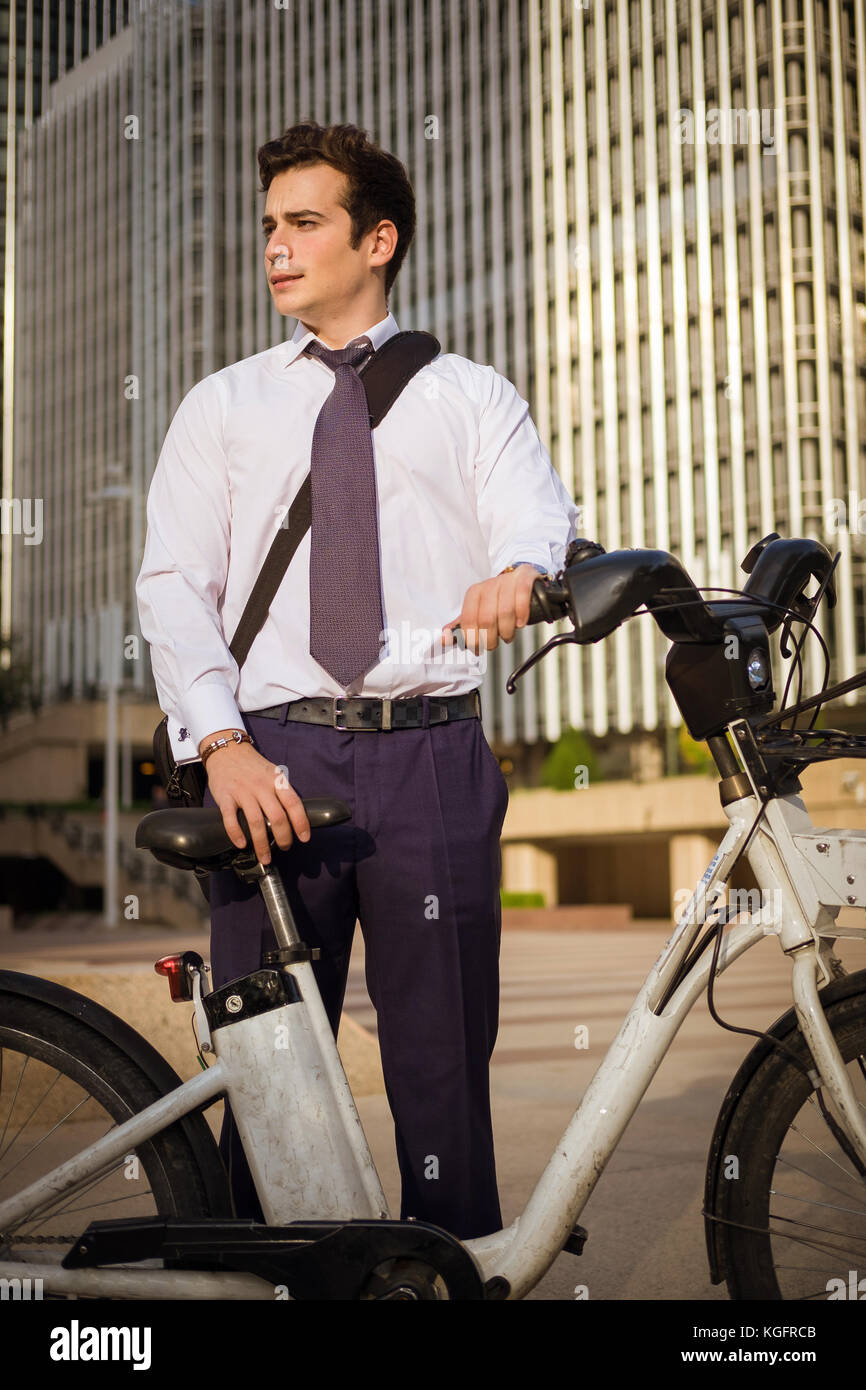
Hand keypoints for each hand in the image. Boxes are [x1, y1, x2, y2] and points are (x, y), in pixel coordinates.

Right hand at [201, 735, 310, 865]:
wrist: (226, 750)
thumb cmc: (252, 766)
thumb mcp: (272, 773)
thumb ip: (282, 791)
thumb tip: (294, 817)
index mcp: (276, 780)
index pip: (293, 803)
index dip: (301, 822)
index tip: (304, 838)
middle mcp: (261, 786)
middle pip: (277, 817)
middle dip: (283, 838)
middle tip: (284, 848)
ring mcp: (243, 791)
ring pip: (255, 822)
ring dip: (261, 844)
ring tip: (265, 856)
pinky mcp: (225, 796)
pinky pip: (231, 819)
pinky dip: (236, 834)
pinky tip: (241, 844)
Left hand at [441, 564, 540, 654]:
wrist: (522, 580)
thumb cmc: (500, 600)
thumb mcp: (480, 612)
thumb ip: (463, 626)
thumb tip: (444, 640)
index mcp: (475, 592)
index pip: (468, 619)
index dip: (472, 638)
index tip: (477, 649)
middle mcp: (491, 584)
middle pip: (486, 618)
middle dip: (489, 639)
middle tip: (493, 645)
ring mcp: (508, 580)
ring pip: (505, 611)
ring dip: (507, 631)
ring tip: (507, 636)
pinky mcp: (525, 577)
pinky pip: (522, 596)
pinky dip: (521, 614)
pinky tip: (520, 623)